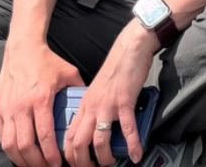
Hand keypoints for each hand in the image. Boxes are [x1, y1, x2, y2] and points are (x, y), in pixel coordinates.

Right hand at [0, 41, 82, 166]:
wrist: (22, 49)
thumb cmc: (47, 61)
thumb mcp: (68, 73)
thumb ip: (79, 90)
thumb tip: (91, 104)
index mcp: (41, 99)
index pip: (44, 135)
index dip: (51, 154)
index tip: (58, 164)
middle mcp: (22, 107)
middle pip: (26, 146)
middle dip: (37, 162)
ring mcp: (8, 110)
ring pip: (11, 145)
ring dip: (22, 160)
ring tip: (33, 166)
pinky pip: (2, 137)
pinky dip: (10, 150)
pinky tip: (20, 155)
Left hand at [61, 26, 156, 165]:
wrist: (129, 49)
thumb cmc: (115, 69)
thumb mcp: (97, 90)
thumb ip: (93, 108)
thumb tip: (96, 127)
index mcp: (83, 106)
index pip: (69, 138)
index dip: (70, 157)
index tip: (76, 165)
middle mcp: (91, 108)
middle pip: (79, 144)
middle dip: (82, 163)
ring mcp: (107, 106)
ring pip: (99, 140)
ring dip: (104, 157)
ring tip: (111, 163)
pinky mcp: (125, 101)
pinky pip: (128, 128)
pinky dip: (133, 144)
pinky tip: (136, 154)